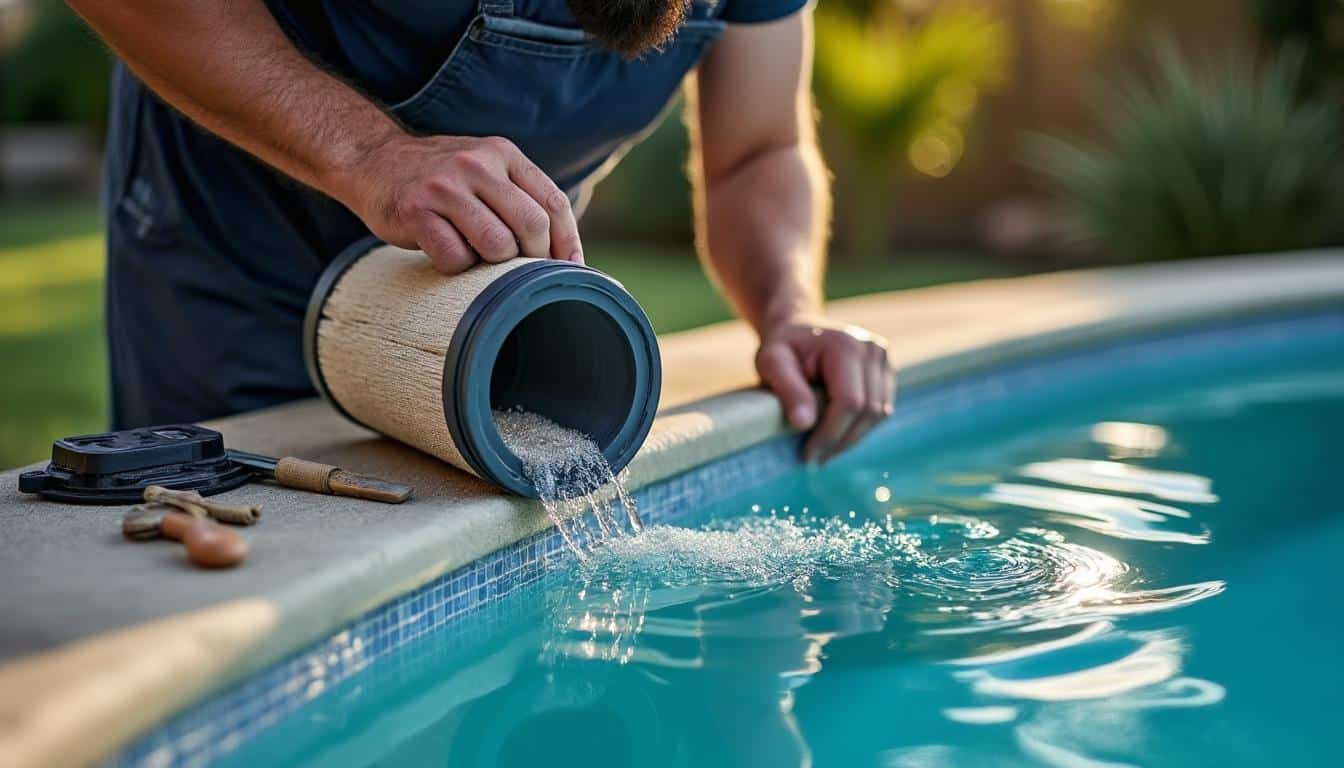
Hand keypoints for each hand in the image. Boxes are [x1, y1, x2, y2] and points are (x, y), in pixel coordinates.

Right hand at [338, 133, 582, 273]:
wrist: (373, 160)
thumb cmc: (442, 180)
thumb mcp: (486, 168)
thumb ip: (522, 196)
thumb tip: (567, 254)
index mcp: (503, 154)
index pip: (554, 203)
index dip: (567, 244)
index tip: (569, 271)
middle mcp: (477, 164)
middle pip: (531, 226)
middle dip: (533, 258)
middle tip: (518, 270)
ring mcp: (445, 187)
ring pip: (497, 245)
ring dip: (493, 264)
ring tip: (477, 256)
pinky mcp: (415, 211)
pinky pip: (455, 257)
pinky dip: (457, 266)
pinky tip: (447, 252)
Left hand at [755, 319, 893, 463]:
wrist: (797, 330)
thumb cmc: (782, 348)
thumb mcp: (772, 363)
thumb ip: (788, 391)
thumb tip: (804, 425)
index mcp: (846, 345)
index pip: (849, 402)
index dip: (830, 434)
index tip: (808, 454)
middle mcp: (873, 350)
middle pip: (868, 411)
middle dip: (840, 441)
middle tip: (814, 459)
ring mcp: (884, 360)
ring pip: (878, 415)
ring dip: (851, 439)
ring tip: (823, 450)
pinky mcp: (887, 373)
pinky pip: (881, 410)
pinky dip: (859, 428)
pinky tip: (836, 435)